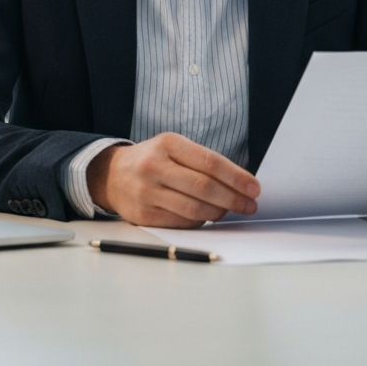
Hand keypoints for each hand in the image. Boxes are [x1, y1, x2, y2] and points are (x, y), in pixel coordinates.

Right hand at [86, 132, 260, 227]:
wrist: (112, 175)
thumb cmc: (152, 159)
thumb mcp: (173, 147)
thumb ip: (201, 161)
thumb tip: (238, 182)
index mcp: (168, 144)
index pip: (210, 162)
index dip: (236, 176)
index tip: (254, 187)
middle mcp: (155, 166)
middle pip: (204, 187)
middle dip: (233, 198)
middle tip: (250, 204)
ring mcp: (148, 192)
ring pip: (194, 208)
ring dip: (219, 212)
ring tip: (230, 210)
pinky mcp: (144, 215)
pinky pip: (181, 222)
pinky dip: (200, 220)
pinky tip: (207, 215)